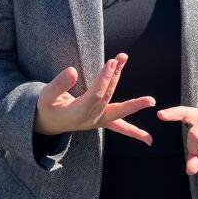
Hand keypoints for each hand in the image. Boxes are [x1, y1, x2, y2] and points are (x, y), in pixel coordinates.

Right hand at [34, 53, 155, 145]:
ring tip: (152, 101)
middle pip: (107, 96)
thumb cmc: (46, 107)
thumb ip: (58, 84)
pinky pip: (120, 128)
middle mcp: (90, 119)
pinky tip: (149, 140)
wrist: (47, 124)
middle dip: (115, 76)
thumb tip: (72, 71)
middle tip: (122, 58)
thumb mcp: (45, 96)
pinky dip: (134, 133)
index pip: (96, 94)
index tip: (111, 62)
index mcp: (77, 113)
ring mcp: (97, 122)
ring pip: (118, 109)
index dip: (104, 78)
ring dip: (134, 103)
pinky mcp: (101, 122)